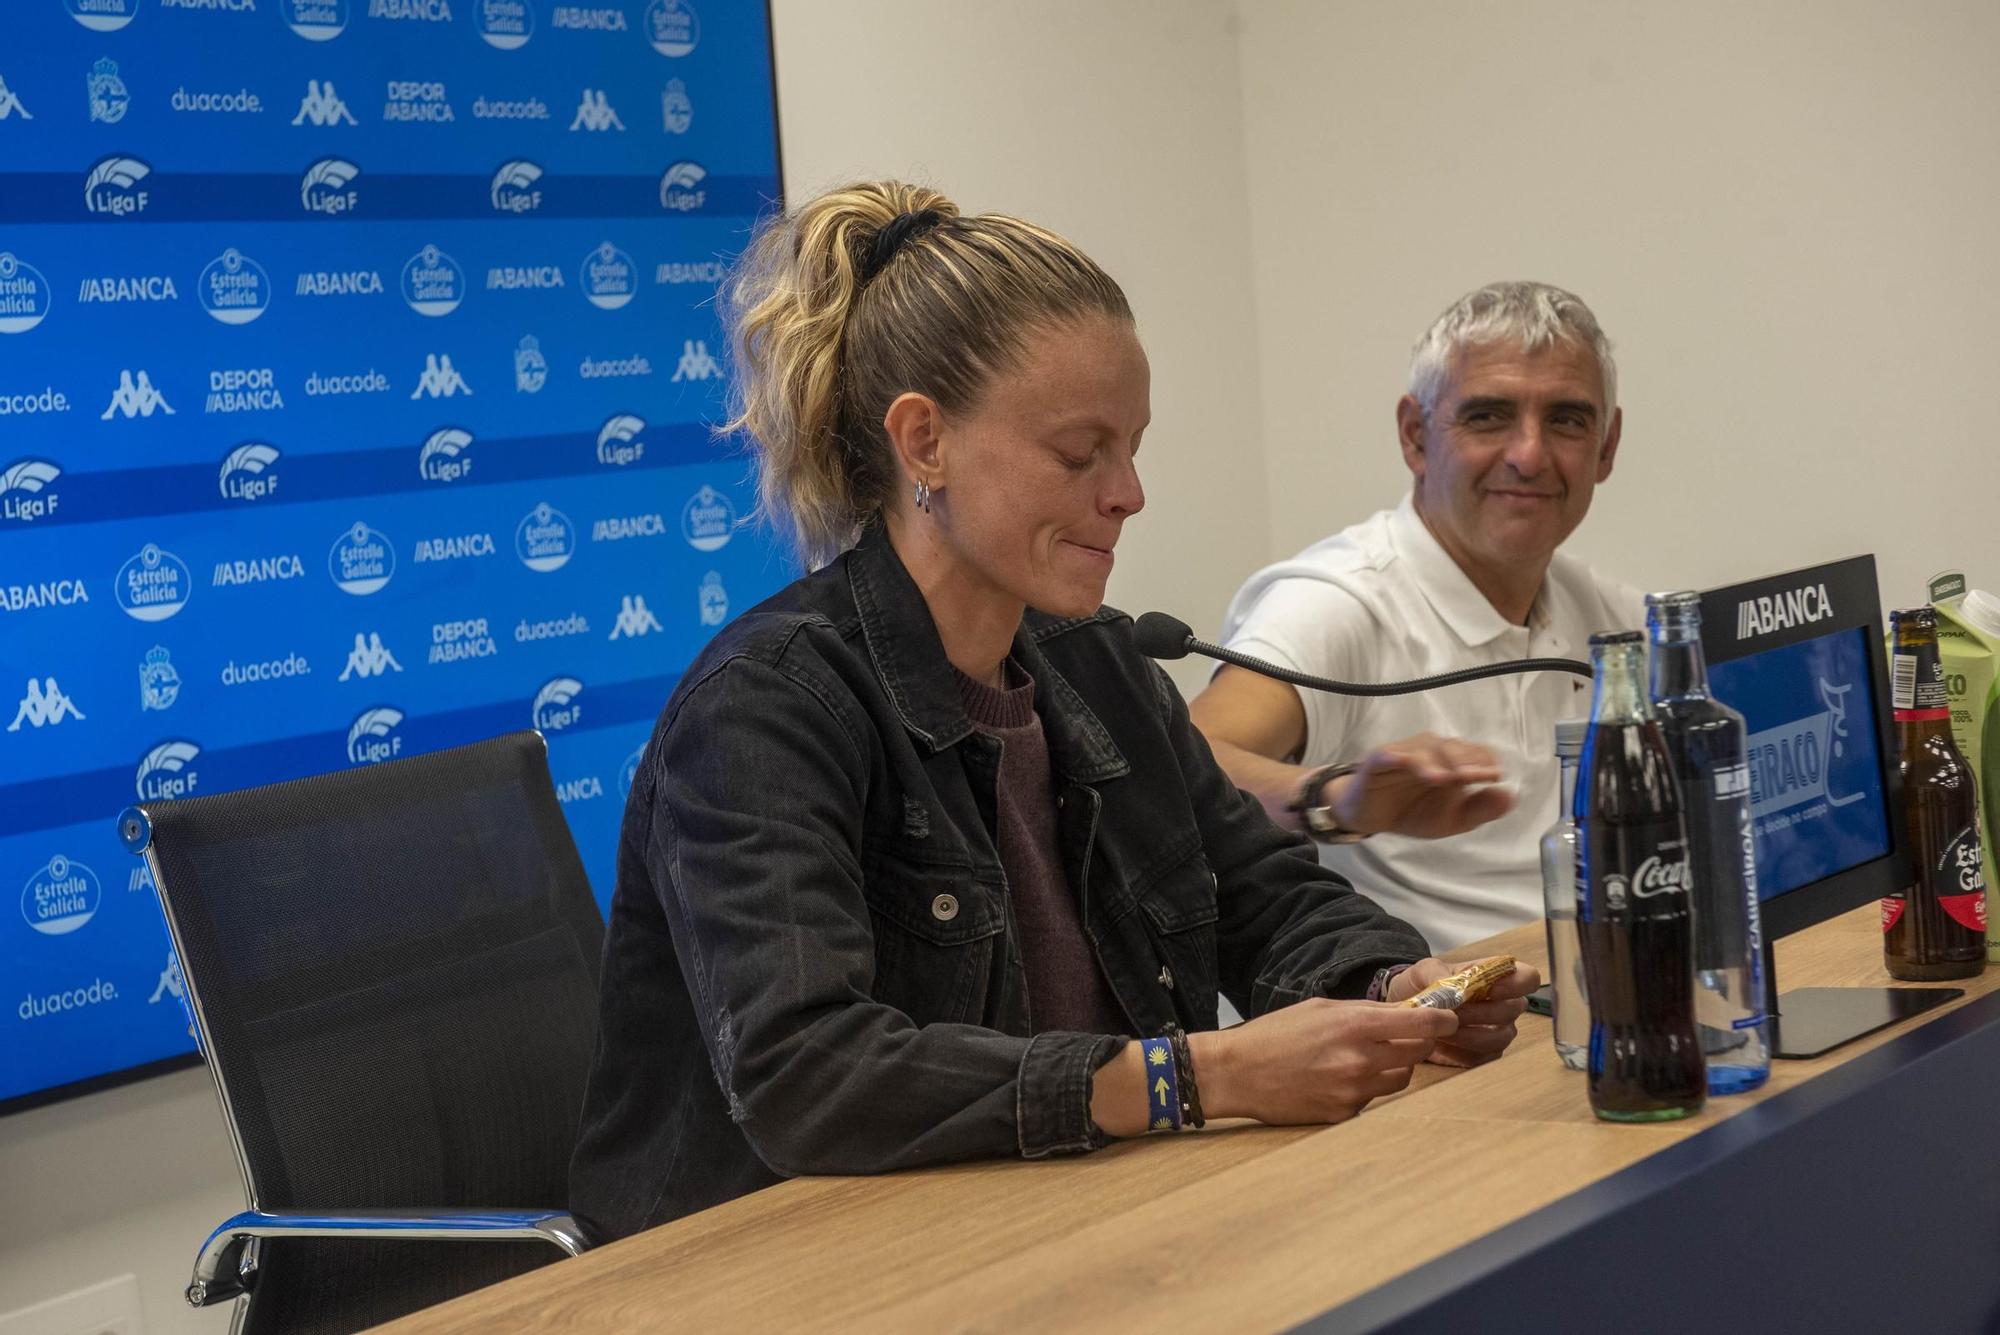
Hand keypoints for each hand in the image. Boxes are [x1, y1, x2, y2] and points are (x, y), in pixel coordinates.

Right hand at [1188, 997, 1458, 1125]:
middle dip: (1416, 1043)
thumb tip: (1404, 1015)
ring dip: (1393, 1067)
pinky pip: (1373, 1099)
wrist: (1236, 1074)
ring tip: (1363, 1059)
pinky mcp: (1344, 1114)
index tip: (1447, 1019)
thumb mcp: (1320, 1008)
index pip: (1422, 1025)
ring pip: (1400, 1079)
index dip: (1442, 1021)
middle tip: (1402, 1037)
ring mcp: (1353, 1091)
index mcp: (1355, 1026)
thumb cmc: (1275, 1034)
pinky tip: (1338, 1079)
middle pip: (1417, 1054)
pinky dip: (1366, 1088)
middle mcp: (1360, 1060)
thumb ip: (1364, 1012)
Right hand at [1325, 733, 1513, 837]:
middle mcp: (1431, 750)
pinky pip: (1388, 754)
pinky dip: (1398, 757)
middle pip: (1452, 747)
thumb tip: (1511, 796)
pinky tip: (1406, 764)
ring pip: (1424, 748)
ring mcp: (1404, 752)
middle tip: (1472, 778)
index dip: (1485, 763)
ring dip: (1436, 761)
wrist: (1370, 816)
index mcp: (1452, 761)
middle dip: (1465, 761)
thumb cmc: (1412, 812)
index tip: (1494, 777)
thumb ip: (1481, 809)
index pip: (1476, 752)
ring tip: (1444, 779)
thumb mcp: (1452, 819)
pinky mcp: (1378, 760)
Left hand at [1386, 956, 1538, 1066]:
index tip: (1491, 990)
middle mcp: (1505, 1005)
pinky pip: (1481, 1058)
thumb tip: (1448, 987)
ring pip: (1499, 1038)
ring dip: (1469, 1035)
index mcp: (1497, 978)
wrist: (1409, 1009)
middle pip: (1511, 1010)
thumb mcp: (1425, 971)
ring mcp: (1498, 1032)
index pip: (1527, 978)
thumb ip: (1436, 973)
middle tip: (1453, 1013)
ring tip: (1442, 1030)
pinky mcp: (1484, 1055)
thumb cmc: (1425, 985)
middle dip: (1480, 1013)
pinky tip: (1440, 1043)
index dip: (1516, 985)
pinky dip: (1458, 1053)